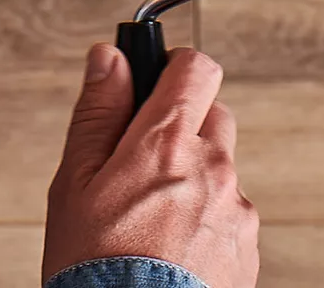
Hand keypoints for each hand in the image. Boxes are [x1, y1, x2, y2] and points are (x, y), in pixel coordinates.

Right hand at [42, 45, 258, 287]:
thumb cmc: (95, 271)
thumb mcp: (74, 185)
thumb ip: (97, 112)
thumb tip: (109, 57)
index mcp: (168, 142)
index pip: (195, 66)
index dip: (174, 69)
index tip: (156, 84)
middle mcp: (214, 167)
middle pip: (213, 116)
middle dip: (183, 129)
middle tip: (144, 166)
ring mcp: (237, 210)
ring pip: (223, 169)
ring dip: (197, 179)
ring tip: (153, 222)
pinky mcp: (249, 250)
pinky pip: (233, 214)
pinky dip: (209, 221)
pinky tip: (174, 251)